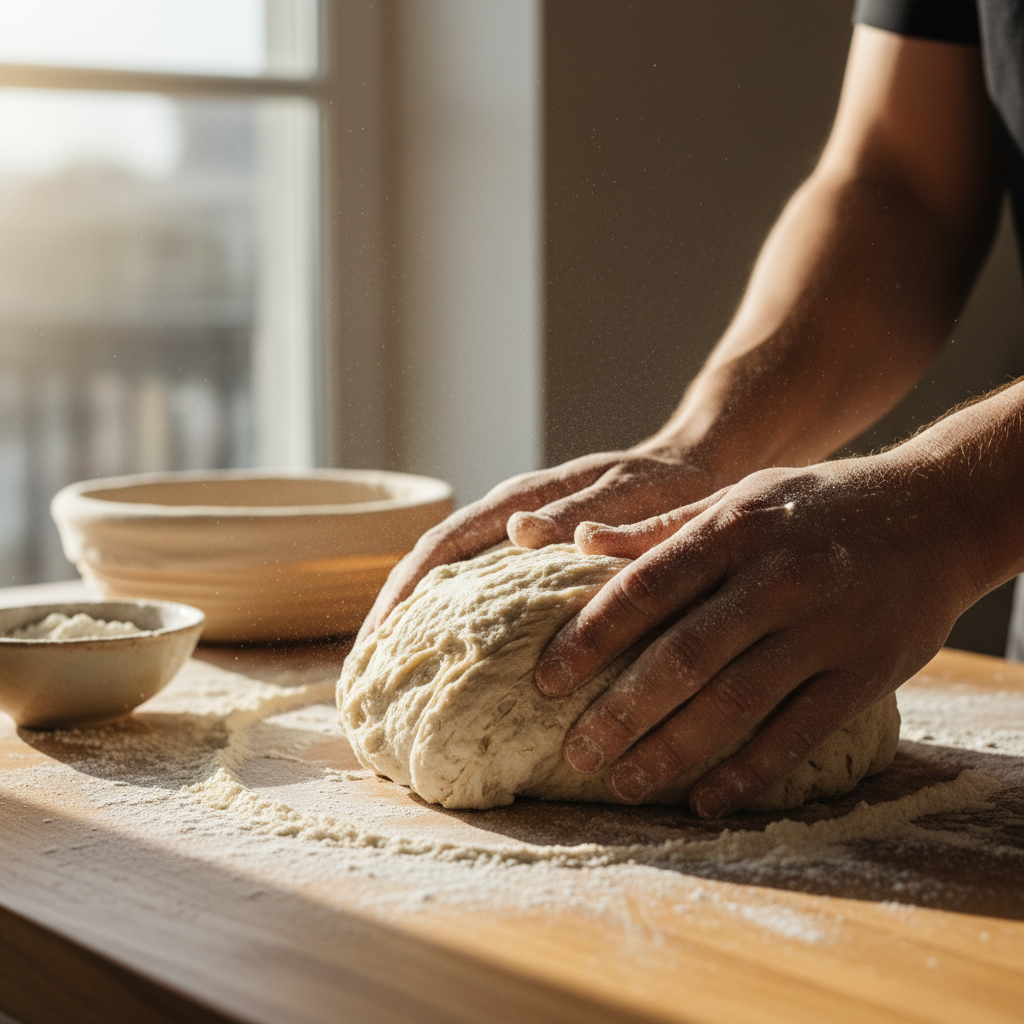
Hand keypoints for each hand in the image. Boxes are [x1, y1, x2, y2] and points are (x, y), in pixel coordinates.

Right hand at [354, 445, 720, 646]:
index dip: (404, 590)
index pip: (443, 544)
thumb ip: (583, 510)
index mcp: (521, 499)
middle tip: (366, 675)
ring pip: (450, 578)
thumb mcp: (633, 494)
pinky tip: (454, 662)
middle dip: (393, 614)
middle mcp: (507, 517)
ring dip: (418, 621)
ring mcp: (516, 538)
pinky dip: (457, 622)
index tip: (377, 640)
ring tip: (393, 678)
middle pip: (430, 564)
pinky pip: (482, 589)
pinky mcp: (533, 560)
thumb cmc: (667, 484)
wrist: (693, 466)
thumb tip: (519, 533)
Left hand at [535, 454, 980, 817]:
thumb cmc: (818, 505)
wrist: (937, 510)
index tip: (546, 681)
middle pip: (681, 657)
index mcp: (734, 529)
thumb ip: (661, 528)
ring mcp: (825, 629)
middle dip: (619, 712)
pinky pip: (798, 733)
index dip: (589, 639)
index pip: (644, 588)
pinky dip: (749, 772)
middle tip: (575, 752)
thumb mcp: (740, 496)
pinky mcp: (866, 672)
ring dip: (671, 752)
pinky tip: (706, 801)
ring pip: (734, 704)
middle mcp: (776, 579)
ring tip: (623, 783)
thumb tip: (577, 543)